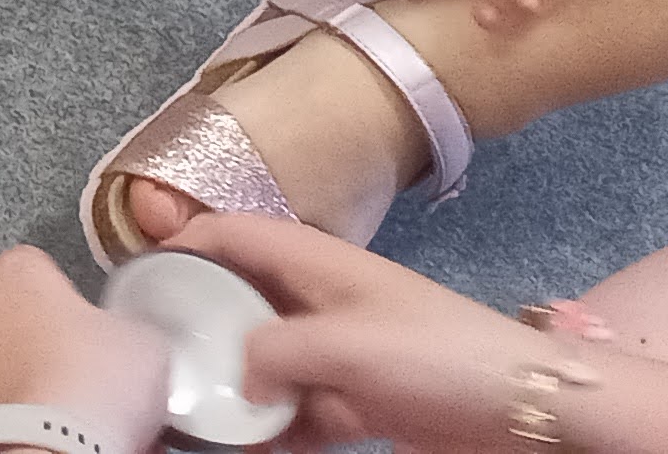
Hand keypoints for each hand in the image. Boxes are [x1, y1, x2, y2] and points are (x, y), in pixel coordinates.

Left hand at [0, 246, 170, 451]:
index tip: (89, 333)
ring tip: (56, 407)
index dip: (70, 304)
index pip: (42, 271)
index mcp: (18, 270)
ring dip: (15, 372)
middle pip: (9, 310)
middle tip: (76, 374)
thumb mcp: (143, 342)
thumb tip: (125, 337)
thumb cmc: (90, 385)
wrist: (48, 447)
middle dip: (37, 337)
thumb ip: (125, 325)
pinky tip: (34, 424)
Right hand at [174, 210, 564, 449]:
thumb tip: (234, 376)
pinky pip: (299, 411)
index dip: (179, 246)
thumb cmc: (437, 355)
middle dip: (198, 327)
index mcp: (314, 260)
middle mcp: (320, 300)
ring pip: (264, 364)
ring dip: (233, 388)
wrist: (532, 411)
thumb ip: (272, 353)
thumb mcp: (345, 344)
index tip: (135, 285)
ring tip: (189, 414)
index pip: (229, 234)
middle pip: (240, 301)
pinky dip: (271, 429)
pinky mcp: (363, 404)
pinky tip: (244, 449)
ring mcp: (342, 354)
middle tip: (152, 361)